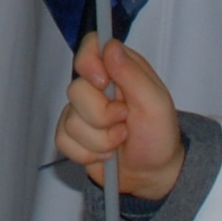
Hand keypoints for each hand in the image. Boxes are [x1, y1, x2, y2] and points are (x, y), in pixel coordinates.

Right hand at [59, 34, 186, 200]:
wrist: (151, 174)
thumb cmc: (158, 136)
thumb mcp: (155, 103)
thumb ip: (132, 74)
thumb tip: (110, 46)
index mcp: (119, 70)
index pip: (90, 46)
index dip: (89, 62)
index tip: (102, 82)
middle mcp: (98, 87)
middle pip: (76, 90)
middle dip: (101, 116)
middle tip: (124, 123)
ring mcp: (82, 111)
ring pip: (70, 120)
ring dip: (99, 140)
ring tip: (119, 142)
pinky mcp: (72, 135)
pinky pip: (63, 140)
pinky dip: (87, 153)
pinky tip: (104, 154)